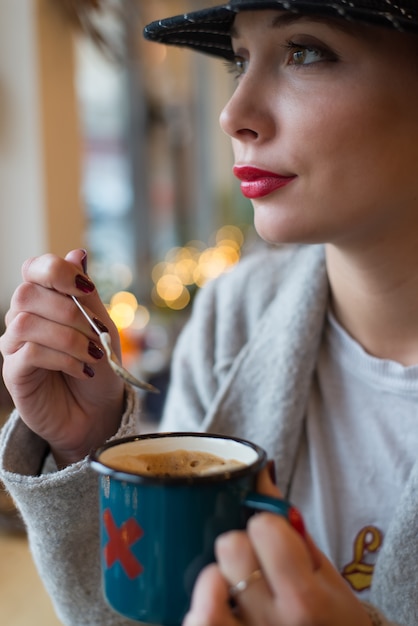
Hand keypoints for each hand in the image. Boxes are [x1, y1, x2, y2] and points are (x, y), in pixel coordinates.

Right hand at [0, 249, 124, 466]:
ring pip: (25, 322)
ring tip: (92, 355)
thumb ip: (86, 294)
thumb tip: (77, 252)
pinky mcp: (14, 373)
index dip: (56, 270)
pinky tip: (82, 370)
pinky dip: (63, 358)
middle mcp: (24, 317)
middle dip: (68, 311)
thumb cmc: (100, 365)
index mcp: (46, 300)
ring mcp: (15, 345)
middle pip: (26, 293)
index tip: (85, 289)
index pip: (34, 268)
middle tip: (96, 333)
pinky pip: (29, 353)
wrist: (99, 411)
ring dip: (68, 338)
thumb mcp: (101, 326)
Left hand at [183, 467, 372, 625]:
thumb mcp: (323, 571)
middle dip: (239, 545)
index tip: (271, 535)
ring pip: (204, 594)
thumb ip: (291, 526)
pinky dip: (199, 607)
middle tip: (251, 559)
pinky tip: (215, 602)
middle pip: (230, 549)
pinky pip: (195, 623)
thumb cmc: (331, 615)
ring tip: (227, 583)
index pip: (265, 528)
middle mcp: (275, 622)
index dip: (265, 524)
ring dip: (214, 579)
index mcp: (305, 597)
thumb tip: (260, 472)